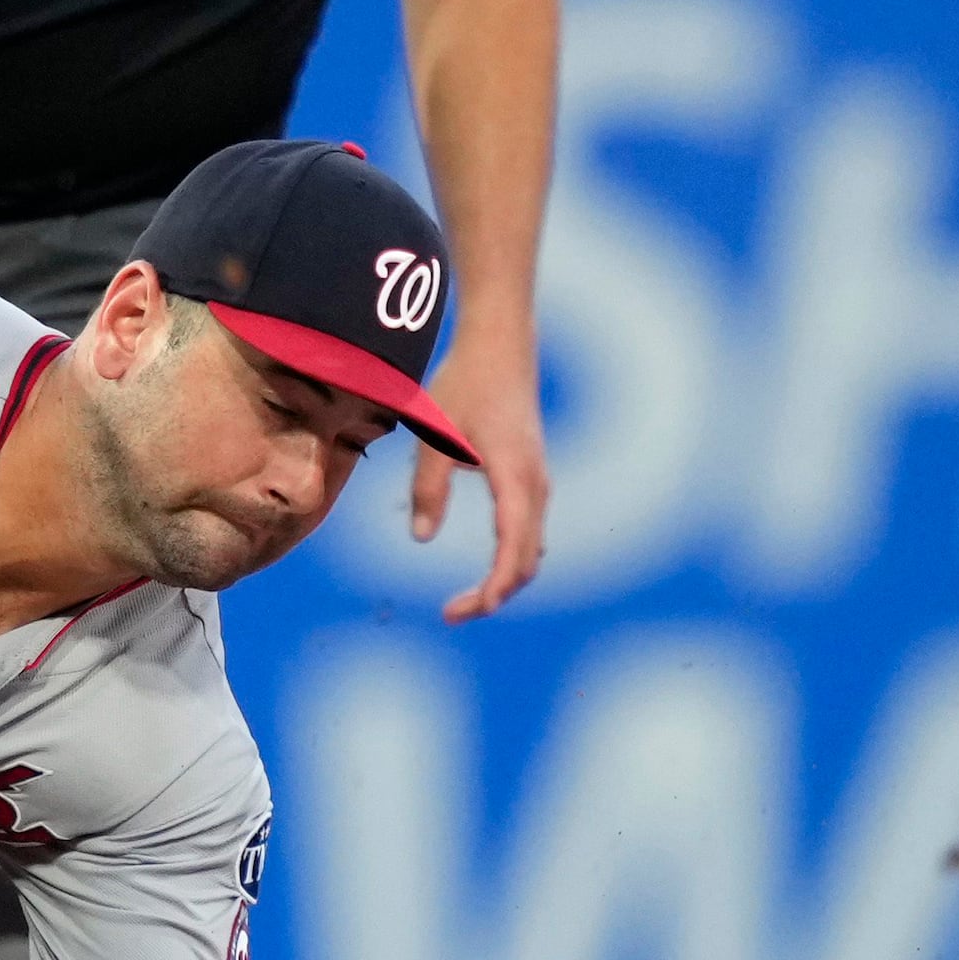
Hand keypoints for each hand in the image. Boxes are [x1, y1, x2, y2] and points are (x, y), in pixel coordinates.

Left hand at [410, 330, 546, 622]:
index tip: (461, 612)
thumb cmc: (466, 384)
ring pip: (531, 549)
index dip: (491, 592)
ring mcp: (537, 482)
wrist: (501, 345)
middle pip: (526, 562)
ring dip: (503, 579)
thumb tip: (420, 537)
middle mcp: (535, 487)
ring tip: (466, 599)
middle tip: (451, 613)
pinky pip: (530, 531)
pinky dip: (512, 558)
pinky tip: (490, 565)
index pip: (513, 554)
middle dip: (494, 596)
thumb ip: (428, 487)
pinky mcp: (531, 475)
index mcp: (515, 480)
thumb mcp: (435, 435)